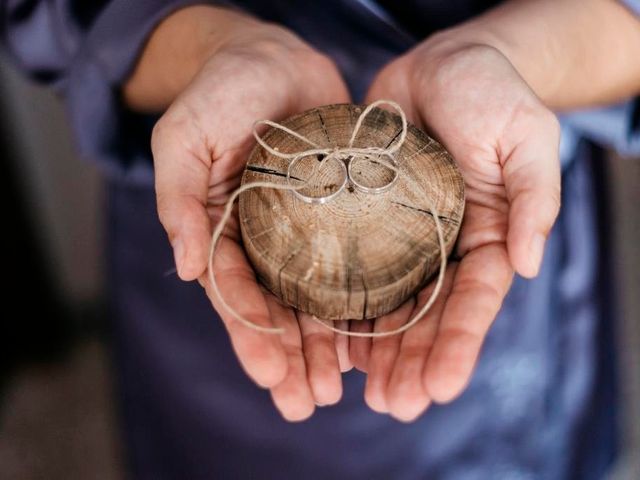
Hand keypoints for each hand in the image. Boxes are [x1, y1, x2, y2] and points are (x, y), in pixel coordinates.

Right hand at [149, 7, 351, 420]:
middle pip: (274, 309)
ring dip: (322, 345)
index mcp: (220, 229)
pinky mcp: (340, 216)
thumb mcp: (184, 138)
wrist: (274, 59)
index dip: (249, 334)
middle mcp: (262, 240)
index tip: (269, 373)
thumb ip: (179, 199)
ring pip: (312, 298)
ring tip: (336, 390)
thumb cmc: (221, 92)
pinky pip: (351, 264)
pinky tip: (370, 339)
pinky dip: (357, 302)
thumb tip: (186, 267)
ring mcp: (303, 231)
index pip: (233, 293)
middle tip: (305, 403)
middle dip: (288, 357)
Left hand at [352, 36, 560, 420]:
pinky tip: (337, 340)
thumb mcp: (524, 138)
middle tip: (394, 407)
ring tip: (364, 391)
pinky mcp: (368, 219)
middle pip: (430, 314)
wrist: (439, 64)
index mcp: (488, 234)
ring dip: (381, 348)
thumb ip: (532, 201)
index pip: (476, 301)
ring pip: (393, 302)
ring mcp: (405, 236)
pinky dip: (348, 304)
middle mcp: (445, 245)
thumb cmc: (490, 93)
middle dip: (414, 361)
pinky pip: (356, 267)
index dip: (459, 345)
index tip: (440, 387)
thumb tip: (528, 267)